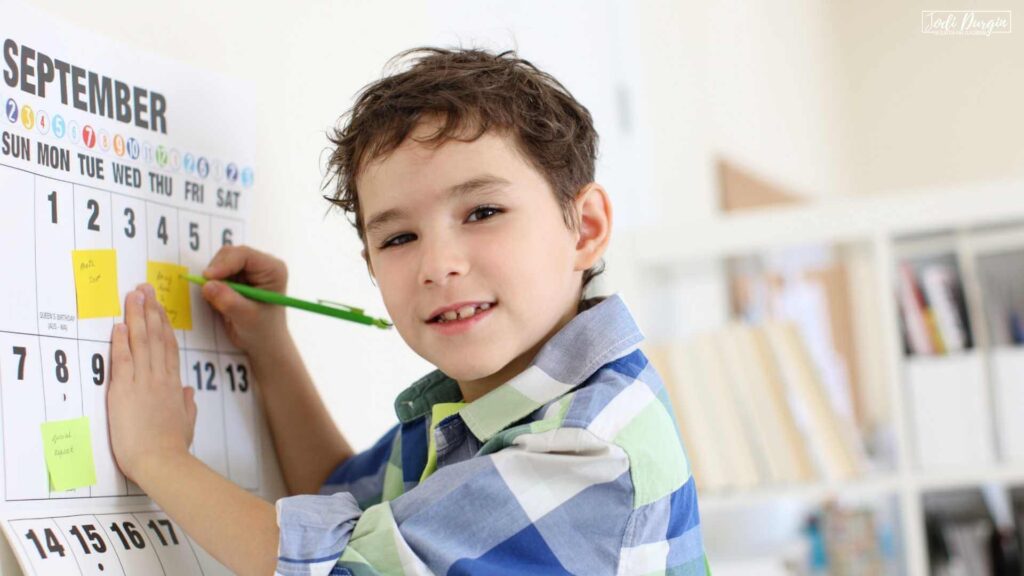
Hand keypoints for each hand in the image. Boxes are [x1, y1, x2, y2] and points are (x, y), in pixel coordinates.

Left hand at [108, 284, 196, 482]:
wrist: (161, 461)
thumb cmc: (172, 448)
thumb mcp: (185, 424)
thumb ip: (187, 406)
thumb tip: (188, 392)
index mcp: (173, 385)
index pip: (168, 348)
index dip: (163, 324)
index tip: (159, 307)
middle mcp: (159, 378)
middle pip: (155, 337)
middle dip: (150, 310)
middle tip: (144, 289)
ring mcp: (143, 382)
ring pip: (141, 342)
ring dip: (137, 317)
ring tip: (134, 296)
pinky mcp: (125, 390)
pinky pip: (123, 359)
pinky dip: (121, 341)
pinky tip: (120, 325)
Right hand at [201, 245, 287, 352]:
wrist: (264, 343)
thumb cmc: (263, 330)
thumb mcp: (246, 317)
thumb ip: (228, 301)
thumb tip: (207, 285)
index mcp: (272, 269)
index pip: (244, 255)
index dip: (223, 264)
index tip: (207, 278)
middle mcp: (261, 264)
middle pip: (230, 255)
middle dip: (216, 272)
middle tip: (209, 292)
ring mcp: (248, 269)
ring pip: (220, 263)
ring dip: (213, 279)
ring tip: (219, 301)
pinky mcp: (237, 277)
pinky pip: (217, 274)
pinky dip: (212, 285)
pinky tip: (220, 300)